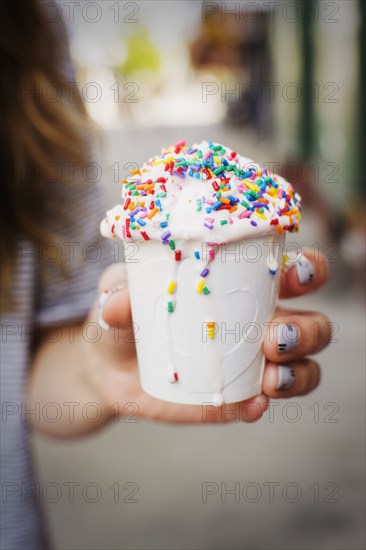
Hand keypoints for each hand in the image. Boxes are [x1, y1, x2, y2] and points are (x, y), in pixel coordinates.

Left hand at [84, 249, 329, 423]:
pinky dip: (262, 405)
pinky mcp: (233, 399)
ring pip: (302, 368)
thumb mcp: (118, 296)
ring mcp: (249, 365)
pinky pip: (260, 404)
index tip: (293, 277)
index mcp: (241, 285)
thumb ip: (119, 293)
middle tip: (272, 338)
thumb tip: (120, 305)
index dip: (308, 271)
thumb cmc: (123, 316)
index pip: (292, 272)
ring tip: (271, 377)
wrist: (105, 366)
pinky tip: (251, 404)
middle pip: (311, 325)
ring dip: (299, 373)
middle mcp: (256, 323)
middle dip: (306, 331)